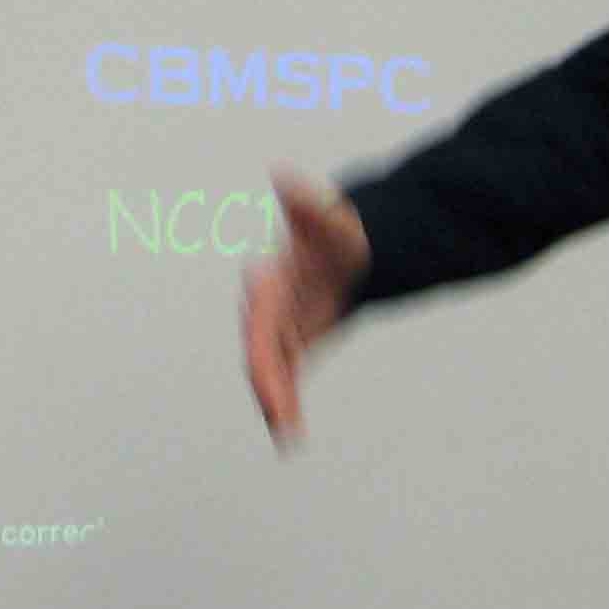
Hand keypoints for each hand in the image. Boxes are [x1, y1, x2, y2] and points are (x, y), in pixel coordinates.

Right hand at [240, 169, 368, 447]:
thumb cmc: (336, 231)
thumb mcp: (328, 218)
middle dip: (268, 386)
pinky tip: (289, 435)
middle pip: (261, 353)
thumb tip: (281, 173)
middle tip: (279, 417)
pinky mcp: (293, 344)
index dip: (261, 351)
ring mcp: (279, 329)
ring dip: (276, 402)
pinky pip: (285, 377)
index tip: (267, 379)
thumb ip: (306, 203)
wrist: (348, 247)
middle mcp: (268, 309)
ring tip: (286, 435)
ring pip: (271, 372)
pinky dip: (285, 404)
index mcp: (271, 282)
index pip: (260, 321)